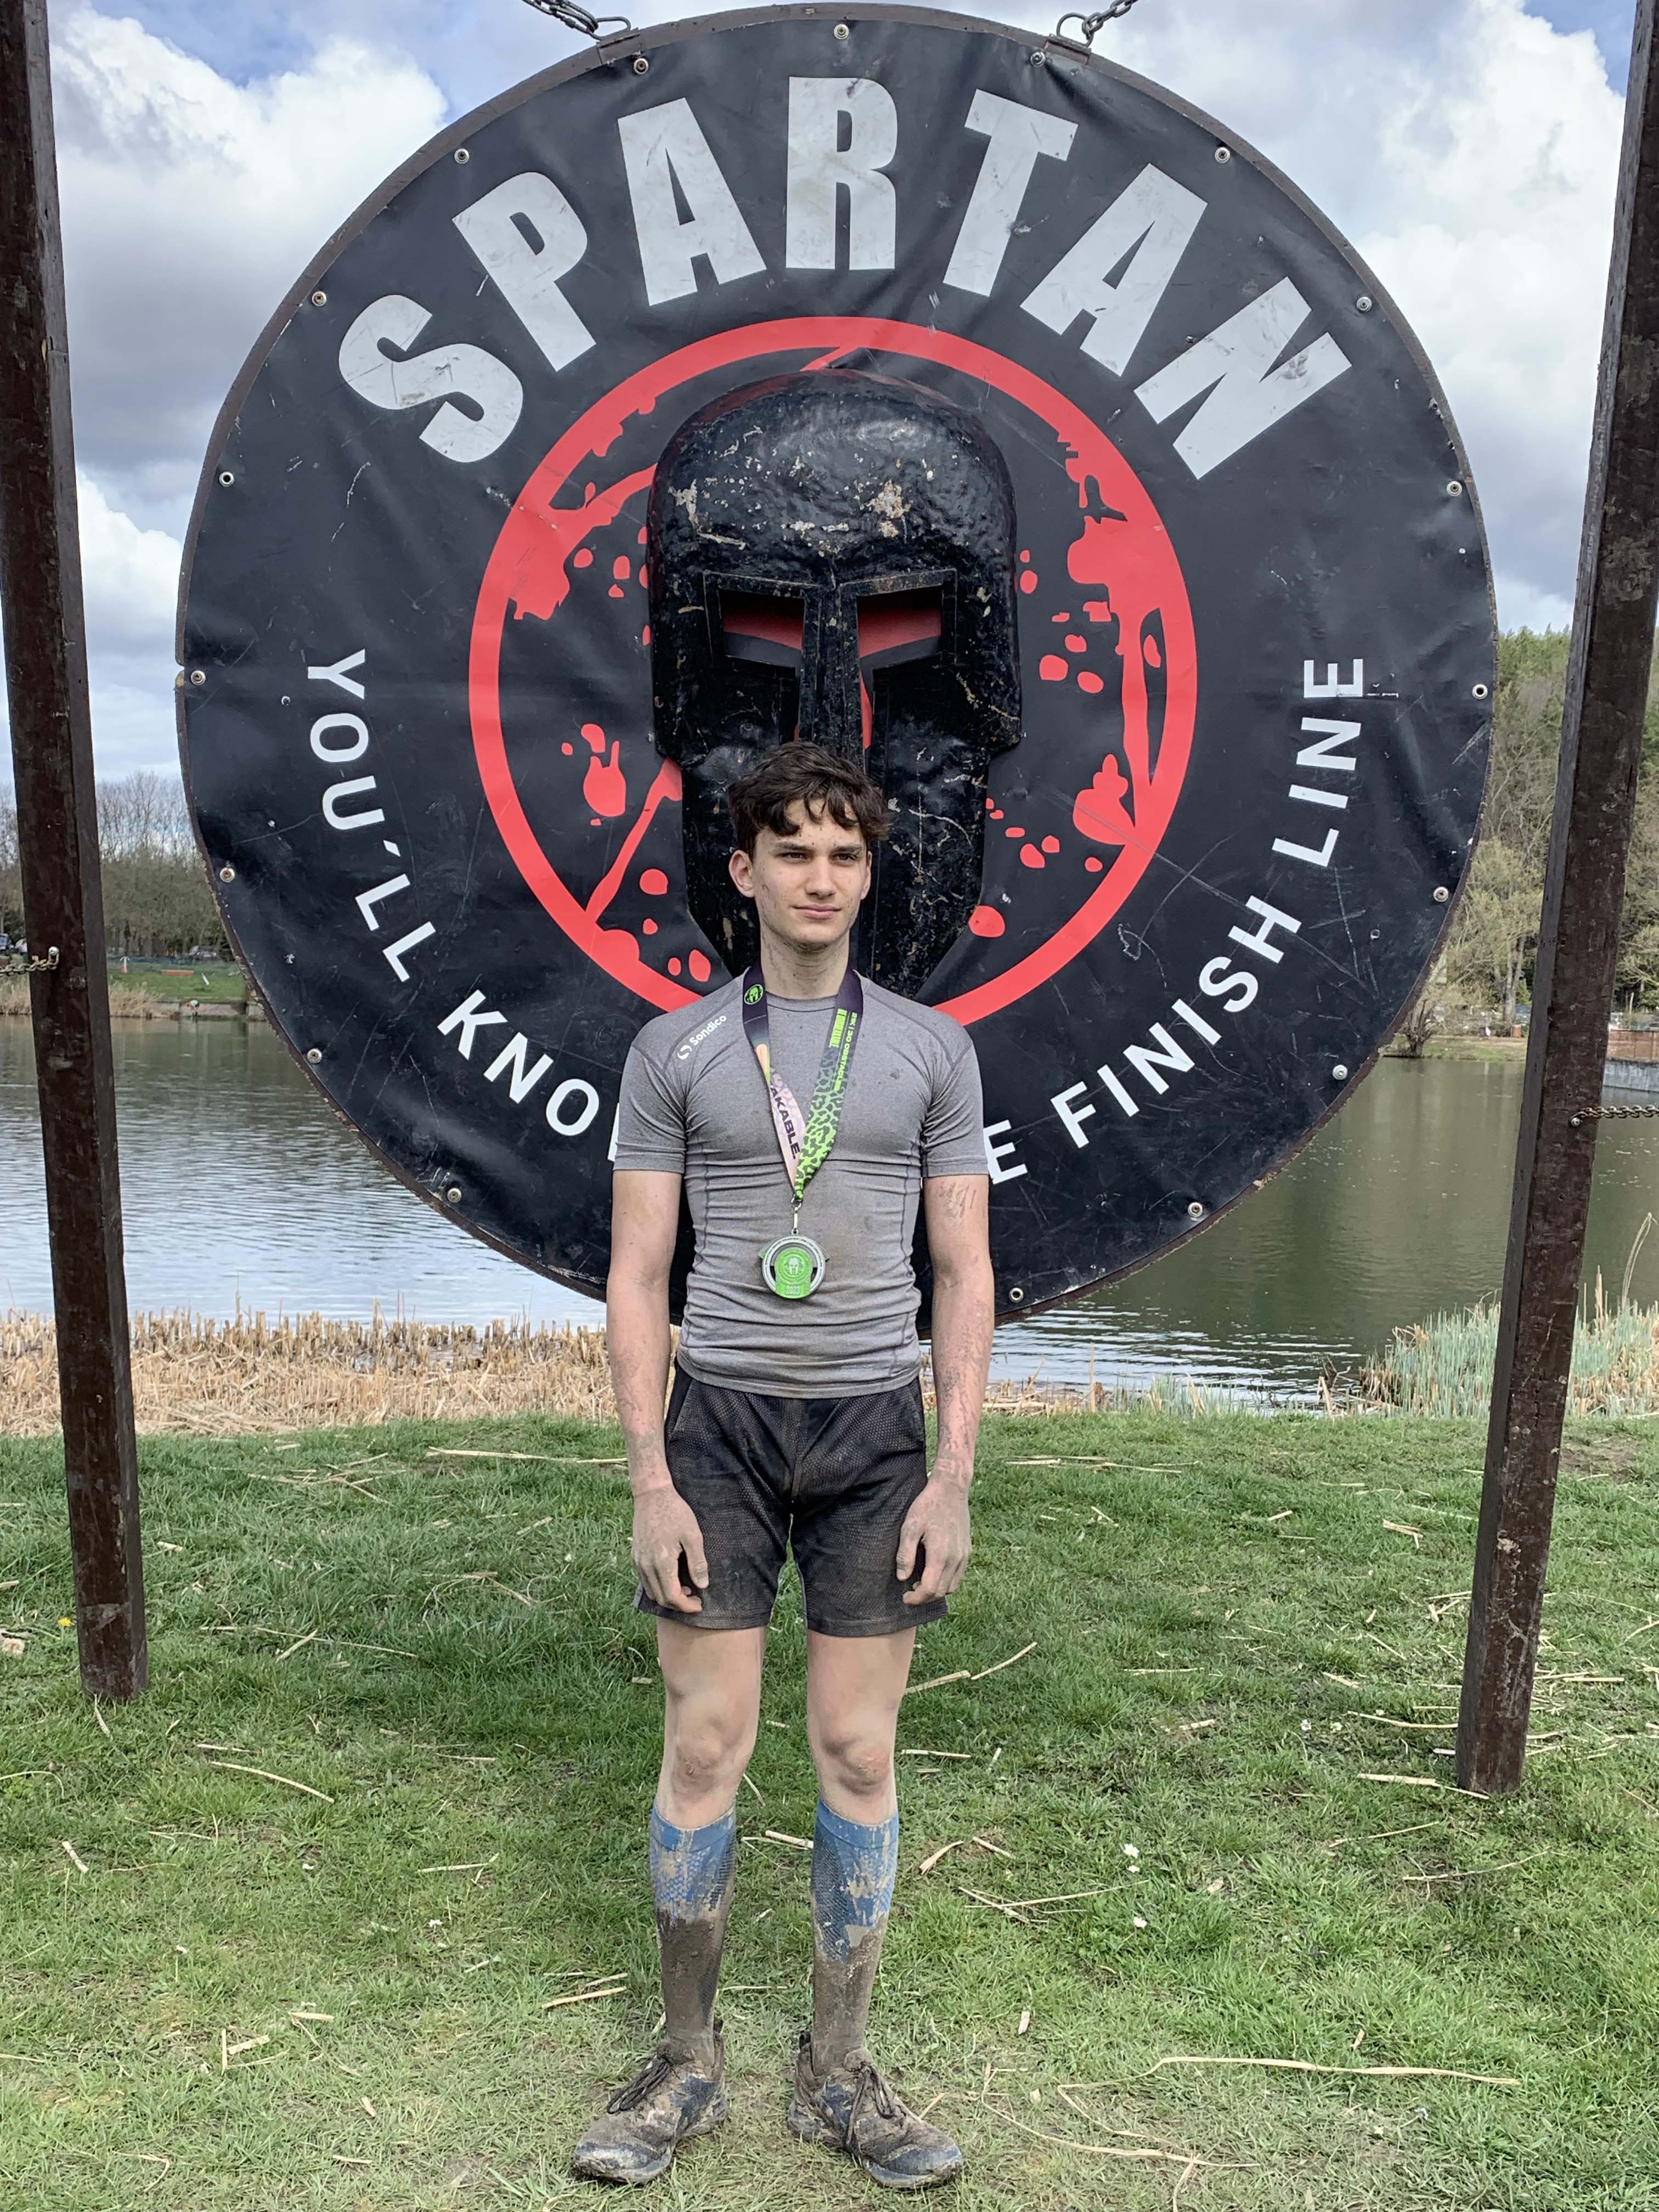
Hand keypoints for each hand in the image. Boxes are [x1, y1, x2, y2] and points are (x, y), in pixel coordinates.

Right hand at [632, 1483, 708, 1613]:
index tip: (699, 1604)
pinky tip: (671, 1578)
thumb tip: (702, 1585)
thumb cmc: (675, 1512)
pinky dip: (658, 1587)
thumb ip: (697, 1562)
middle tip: (695, 1599)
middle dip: (679, 1604)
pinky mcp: (635, 1556)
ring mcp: (638, 1561)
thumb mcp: (693, 1535)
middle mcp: (646, 1565)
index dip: (687, 1606)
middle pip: (661, 1599)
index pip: (673, 1597)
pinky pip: (645, 1581)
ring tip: (685, 1589)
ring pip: (651, 1592)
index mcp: (662, 1562)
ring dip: (667, 1597)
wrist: (652, 1495)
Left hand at [896, 1471, 971, 1605]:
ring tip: (920, 1583)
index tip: (904, 1597)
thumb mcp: (910, 1527)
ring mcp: (963, 1556)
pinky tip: (934, 1573)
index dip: (915, 1599)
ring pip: (951, 1587)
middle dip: (924, 1598)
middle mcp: (955, 1559)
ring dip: (935, 1591)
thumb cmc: (927, 1506)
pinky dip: (946, 1582)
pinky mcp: (967, 1551)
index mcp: (940, 1555)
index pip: (929, 1590)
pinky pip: (958, 1576)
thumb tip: (902, 1578)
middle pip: (940, 1592)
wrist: (951, 1489)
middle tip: (909, 1592)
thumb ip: (905, 1554)